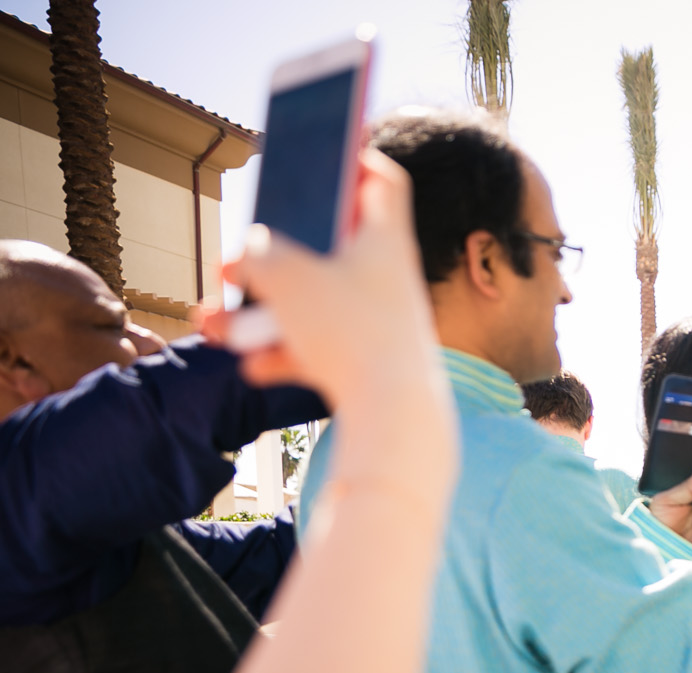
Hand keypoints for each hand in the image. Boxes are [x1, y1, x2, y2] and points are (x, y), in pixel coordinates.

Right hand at [200, 150, 443, 422]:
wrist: (394, 421)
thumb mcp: (283, 275)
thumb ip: (258, 255)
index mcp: (384, 239)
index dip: (352, 156)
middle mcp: (386, 279)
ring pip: (309, 305)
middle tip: (234, 258)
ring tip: (213, 323)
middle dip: (268, 257)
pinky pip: (316, 351)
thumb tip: (250, 260)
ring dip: (257, 314)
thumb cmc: (348, 332)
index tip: (323, 147)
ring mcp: (378, 325)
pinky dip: (282, 355)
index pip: (380, 181)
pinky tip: (254, 366)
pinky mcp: (368, 367)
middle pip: (325, 249)